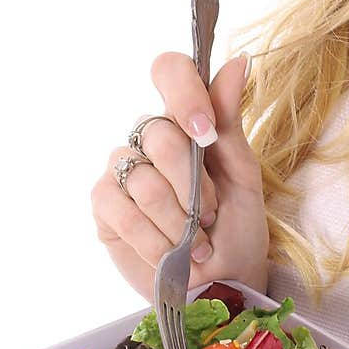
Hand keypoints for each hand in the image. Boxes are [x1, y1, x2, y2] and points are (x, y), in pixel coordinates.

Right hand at [91, 51, 269, 302]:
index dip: (183, 93)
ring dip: (178, 222)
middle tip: (210, 216)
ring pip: (144, 181)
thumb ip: (229, 121)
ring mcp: (123, 170)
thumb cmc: (237, 230)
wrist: (222, 288)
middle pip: (159, 135)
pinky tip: (170, 254)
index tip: (204, 131)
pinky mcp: (104, 207)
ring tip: (196, 243)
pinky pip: (122, 212)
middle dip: (194, 186)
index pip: (170, 71)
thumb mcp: (243, 176)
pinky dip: (154, 240)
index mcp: (187, 121)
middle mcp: (149, 139)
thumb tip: (238, 60)